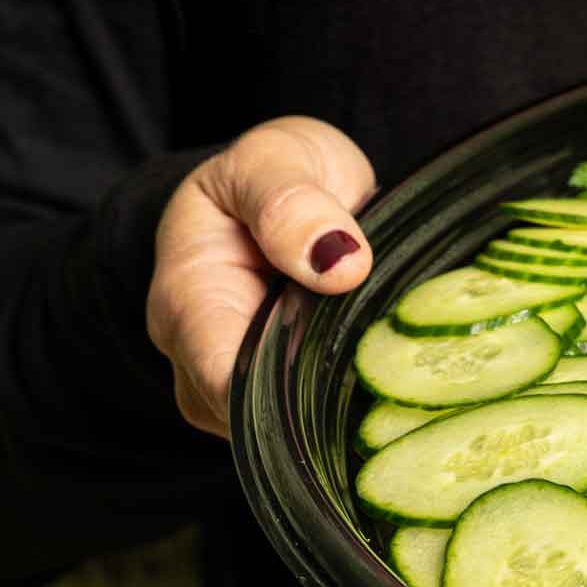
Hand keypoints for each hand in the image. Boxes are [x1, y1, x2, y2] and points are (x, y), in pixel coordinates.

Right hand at [149, 117, 376, 435]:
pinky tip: (390, 375)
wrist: (280, 183)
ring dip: (339, 406)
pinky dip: (346, 401)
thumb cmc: (270, 171)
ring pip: (285, 426)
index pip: (225, 382)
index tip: (356, 373)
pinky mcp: (273, 389)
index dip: (287, 396)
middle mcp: (198, 356)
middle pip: (257, 418)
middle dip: (323, 406)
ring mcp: (232, 378)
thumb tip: (340, 265)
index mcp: (187, 301)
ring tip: (398, 367)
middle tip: (400, 370)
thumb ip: (292, 204)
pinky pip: (306, 417)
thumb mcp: (274, 160)